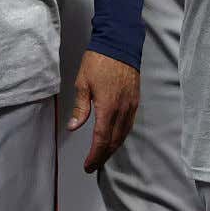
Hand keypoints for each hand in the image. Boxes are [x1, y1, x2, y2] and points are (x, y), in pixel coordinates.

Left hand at [68, 50, 139, 170]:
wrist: (120, 44)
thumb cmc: (98, 61)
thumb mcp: (82, 83)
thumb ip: (80, 108)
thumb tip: (73, 128)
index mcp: (107, 107)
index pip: (101, 139)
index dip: (95, 155)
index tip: (88, 166)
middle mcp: (122, 110)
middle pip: (114, 141)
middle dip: (103, 156)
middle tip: (93, 165)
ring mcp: (131, 106)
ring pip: (123, 134)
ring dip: (112, 148)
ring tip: (102, 155)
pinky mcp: (135, 101)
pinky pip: (129, 125)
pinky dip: (121, 136)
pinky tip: (114, 138)